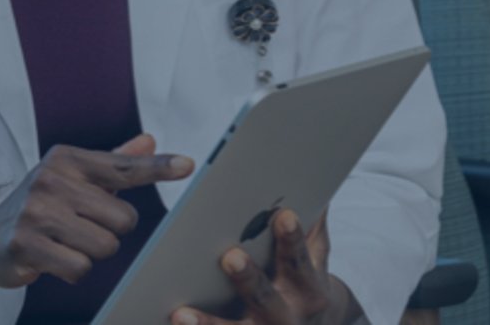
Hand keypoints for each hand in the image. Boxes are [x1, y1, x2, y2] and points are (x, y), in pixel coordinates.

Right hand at [0, 134, 191, 308]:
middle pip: (124, 219)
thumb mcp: (70, 179)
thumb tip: (149, 141)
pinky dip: (71, 271)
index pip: (122, 166)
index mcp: (66, 159)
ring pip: (105, 246)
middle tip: (79, 228)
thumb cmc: (38, 206)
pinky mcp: (26, 244)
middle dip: (110, 232)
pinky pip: (79, 268)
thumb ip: (112, 163)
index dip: (158, 167)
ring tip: (64, 243)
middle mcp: (51, 179)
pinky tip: (52, 259)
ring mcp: (36, 211)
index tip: (188, 165)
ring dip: (90, 253)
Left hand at [170, 210, 358, 324]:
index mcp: (306, 286)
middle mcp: (287, 315)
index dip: (292, 239)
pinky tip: (174, 322)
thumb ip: (313, 223)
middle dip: (249, 279)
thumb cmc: (303, 280)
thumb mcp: (315, 257)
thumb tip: (315, 178)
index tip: (283, 215)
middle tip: (230, 257)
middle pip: (265, 297)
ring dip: (209, 323)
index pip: (299, 260)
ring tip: (182, 313)